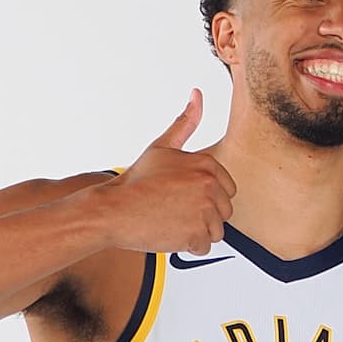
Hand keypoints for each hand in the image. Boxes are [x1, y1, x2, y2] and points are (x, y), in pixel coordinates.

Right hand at [100, 90, 235, 253]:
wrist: (114, 210)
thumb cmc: (136, 181)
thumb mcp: (162, 147)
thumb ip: (185, 123)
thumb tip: (198, 94)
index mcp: (206, 165)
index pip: (228, 190)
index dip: (206, 196)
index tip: (184, 195)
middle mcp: (209, 186)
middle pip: (224, 211)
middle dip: (204, 214)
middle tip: (175, 209)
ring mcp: (204, 211)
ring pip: (217, 230)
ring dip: (197, 231)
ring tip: (173, 220)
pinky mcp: (196, 234)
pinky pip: (205, 246)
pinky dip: (189, 245)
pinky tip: (170, 232)